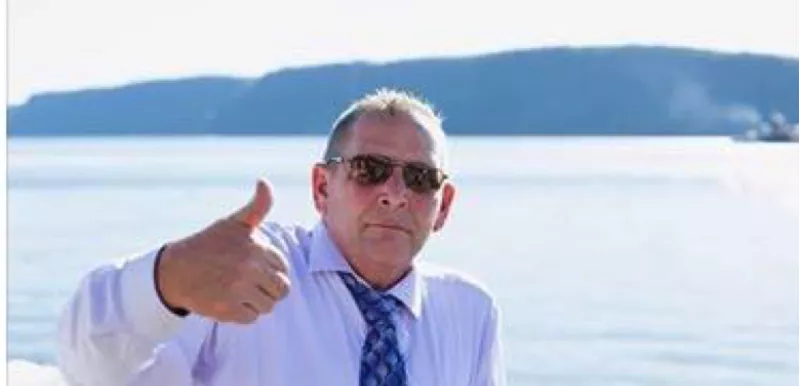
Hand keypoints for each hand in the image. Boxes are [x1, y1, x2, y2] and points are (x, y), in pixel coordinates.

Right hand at [156, 179, 290, 323]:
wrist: (174, 270)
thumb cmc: (209, 245)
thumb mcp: (234, 223)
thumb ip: (257, 207)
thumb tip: (264, 181)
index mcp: (256, 247)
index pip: (283, 267)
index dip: (270, 269)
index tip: (251, 266)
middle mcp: (249, 268)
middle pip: (281, 289)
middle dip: (268, 288)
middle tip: (247, 283)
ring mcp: (239, 290)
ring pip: (268, 306)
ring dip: (256, 302)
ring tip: (237, 291)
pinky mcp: (228, 310)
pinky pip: (251, 318)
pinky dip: (242, 314)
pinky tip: (227, 300)